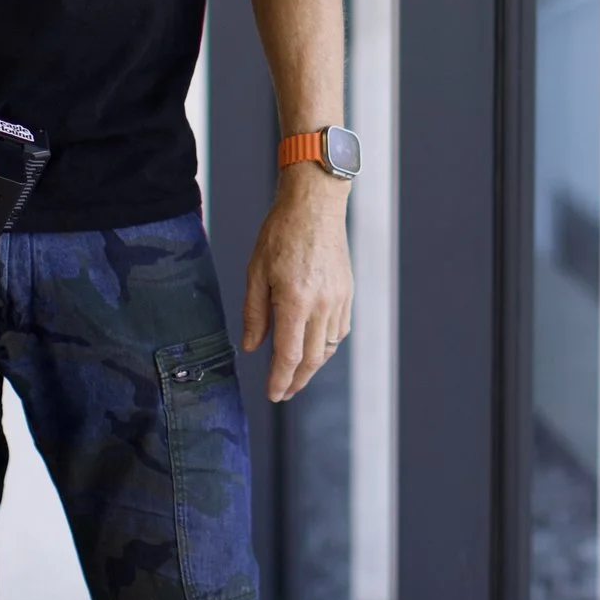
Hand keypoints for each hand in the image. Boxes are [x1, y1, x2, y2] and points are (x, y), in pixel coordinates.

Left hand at [242, 164, 353, 400]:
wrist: (315, 206)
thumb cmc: (281, 233)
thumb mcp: (256, 272)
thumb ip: (254, 314)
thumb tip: (253, 347)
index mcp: (295, 301)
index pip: (288, 356)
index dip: (280, 380)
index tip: (273, 394)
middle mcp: (321, 305)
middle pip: (311, 358)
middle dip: (296, 381)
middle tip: (283, 392)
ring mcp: (338, 299)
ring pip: (327, 347)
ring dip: (312, 365)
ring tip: (296, 373)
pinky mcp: (347, 292)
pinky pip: (339, 330)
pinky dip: (326, 345)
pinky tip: (314, 346)